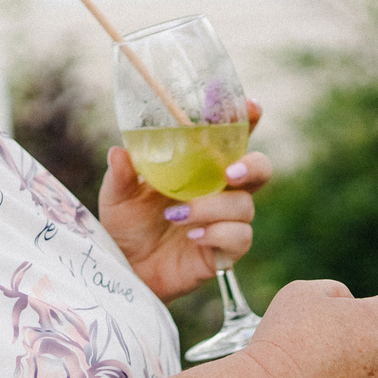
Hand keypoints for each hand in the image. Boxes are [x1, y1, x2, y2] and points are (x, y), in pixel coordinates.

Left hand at [98, 99, 274, 300]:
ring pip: (245, 206)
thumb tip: (118, 153)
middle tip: (229, 172)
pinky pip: (240, 238)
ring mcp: (226, 222)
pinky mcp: (225, 252)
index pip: (232, 139)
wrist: (126, 270)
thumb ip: (121, 175)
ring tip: (177, 215)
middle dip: (253, 166)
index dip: (248, 120)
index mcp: (200, 169)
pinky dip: (217, 234)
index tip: (252, 107)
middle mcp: (220, 192)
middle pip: (260, 170)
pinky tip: (193, 236)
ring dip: (212, 208)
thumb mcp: (117, 197)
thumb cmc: (126, 227)